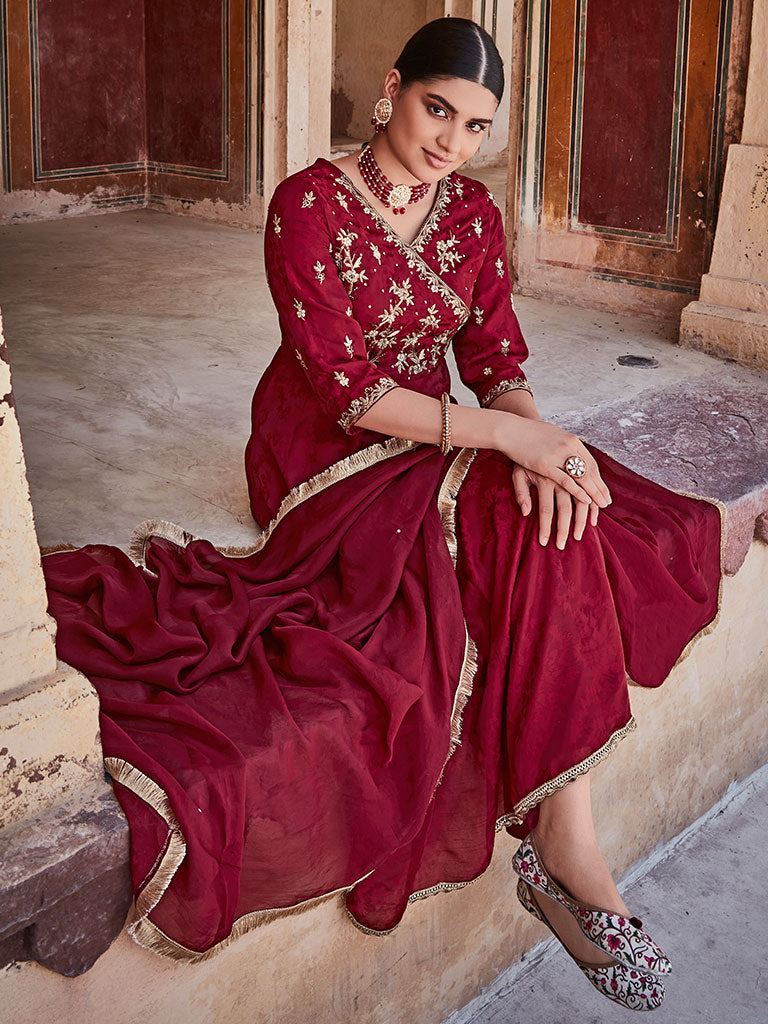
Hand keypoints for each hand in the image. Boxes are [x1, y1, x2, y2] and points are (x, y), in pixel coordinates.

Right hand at [496, 416, 611, 509]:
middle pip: (590, 472)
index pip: (591, 464)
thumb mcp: (551, 439)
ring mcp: (557, 455)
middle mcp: (569, 447)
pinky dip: (578, 491)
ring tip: (600, 507)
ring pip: (582, 478)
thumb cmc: (529, 435)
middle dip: (600, 490)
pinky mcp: (544, 464)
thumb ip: (563, 450)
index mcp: (572, 442)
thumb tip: (571, 464)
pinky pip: (566, 480)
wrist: (510, 428)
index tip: (604, 493)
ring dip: (592, 495)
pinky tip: (586, 500)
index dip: (599, 480)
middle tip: (606, 504)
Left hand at [511, 463, 599, 547]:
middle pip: (565, 508)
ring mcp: (572, 470)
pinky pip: (592, 485)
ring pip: (582, 498)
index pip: (545, 509)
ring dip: (583, 518)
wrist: (531, 432)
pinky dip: (595, 499)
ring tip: (581, 534)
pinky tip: (597, 512)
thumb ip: (521, 493)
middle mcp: (560, 476)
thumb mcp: (517, 474)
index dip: (545, 528)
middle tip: (562, 546)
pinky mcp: (581, 464)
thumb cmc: (522, 457)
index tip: (544, 543)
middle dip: (564, 529)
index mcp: (544, 479)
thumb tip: (526, 513)